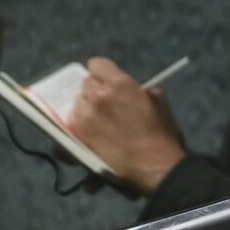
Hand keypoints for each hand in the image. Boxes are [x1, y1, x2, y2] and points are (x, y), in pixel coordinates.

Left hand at [67, 57, 185, 194]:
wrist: (153, 164)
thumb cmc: (161, 133)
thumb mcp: (158, 101)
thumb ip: (141, 90)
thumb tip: (133, 91)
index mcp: (119, 83)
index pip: (97, 64)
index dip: (102, 72)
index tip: (107, 80)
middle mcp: (97, 95)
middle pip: (85, 84)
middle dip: (95, 91)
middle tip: (106, 103)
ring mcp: (84, 116)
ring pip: (76, 104)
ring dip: (85, 109)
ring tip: (97, 122)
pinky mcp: (76, 136)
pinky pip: (68, 126)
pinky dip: (76, 129)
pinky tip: (87, 135)